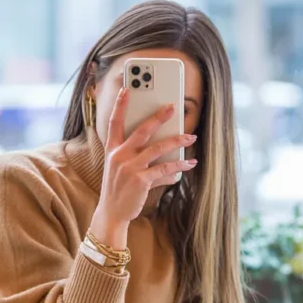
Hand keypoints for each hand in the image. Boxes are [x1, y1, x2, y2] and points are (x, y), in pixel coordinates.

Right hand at [89, 87, 196, 248]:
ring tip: (190, 136)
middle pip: (141, 130)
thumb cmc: (119, 190)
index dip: (120, 105)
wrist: (112, 213)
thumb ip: (141, 160)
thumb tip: (168, 161)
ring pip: (157, 148)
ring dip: (177, 141)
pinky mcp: (140, 180)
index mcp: (112, 150)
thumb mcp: (122, 171)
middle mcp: (119, 156)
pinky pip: (164, 169)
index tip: (127, 89)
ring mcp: (129, 168)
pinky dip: (179, 166)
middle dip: (158, 117)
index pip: (114, 122)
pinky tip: (189, 164)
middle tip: (173, 107)